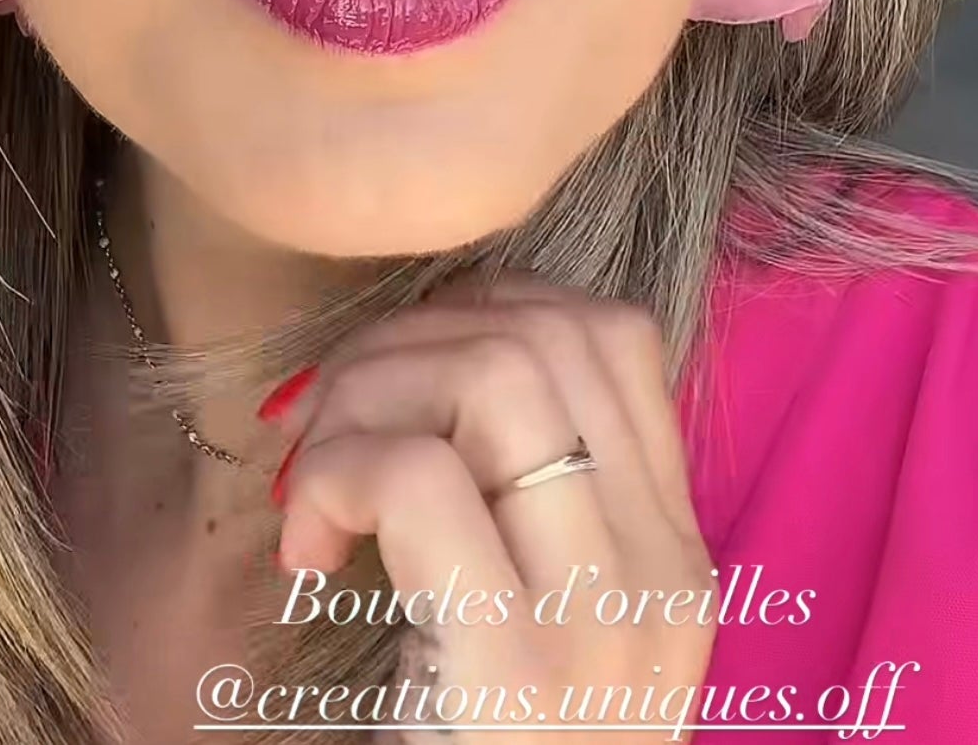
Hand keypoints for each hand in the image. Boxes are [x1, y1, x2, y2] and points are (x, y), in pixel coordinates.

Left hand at [265, 273, 715, 741]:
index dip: (485, 306)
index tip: (401, 373)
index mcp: (670, 553)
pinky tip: (307, 555)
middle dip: (402, 341)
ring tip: (314, 485)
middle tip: (324, 426)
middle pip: (541, 335)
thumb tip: (428, 349)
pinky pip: (418, 477)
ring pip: (492, 376)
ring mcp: (603, 623)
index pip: (611, 331)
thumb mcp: (539, 621)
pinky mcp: (516, 671)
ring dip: (364, 396)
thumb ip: (523, 497)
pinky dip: (336, 475)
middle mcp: (661, 577)